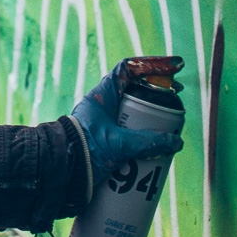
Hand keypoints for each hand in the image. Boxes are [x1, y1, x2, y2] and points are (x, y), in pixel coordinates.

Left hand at [71, 56, 183, 190]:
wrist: (59, 172)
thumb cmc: (84, 150)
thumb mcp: (119, 145)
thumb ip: (147, 142)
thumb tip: (176, 142)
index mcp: (102, 95)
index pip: (128, 69)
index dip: (151, 65)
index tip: (174, 68)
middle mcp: (103, 105)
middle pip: (135, 92)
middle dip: (156, 99)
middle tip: (175, 106)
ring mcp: (104, 122)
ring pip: (133, 115)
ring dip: (151, 122)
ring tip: (170, 131)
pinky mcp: (105, 140)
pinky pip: (129, 134)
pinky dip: (143, 140)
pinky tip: (155, 151)